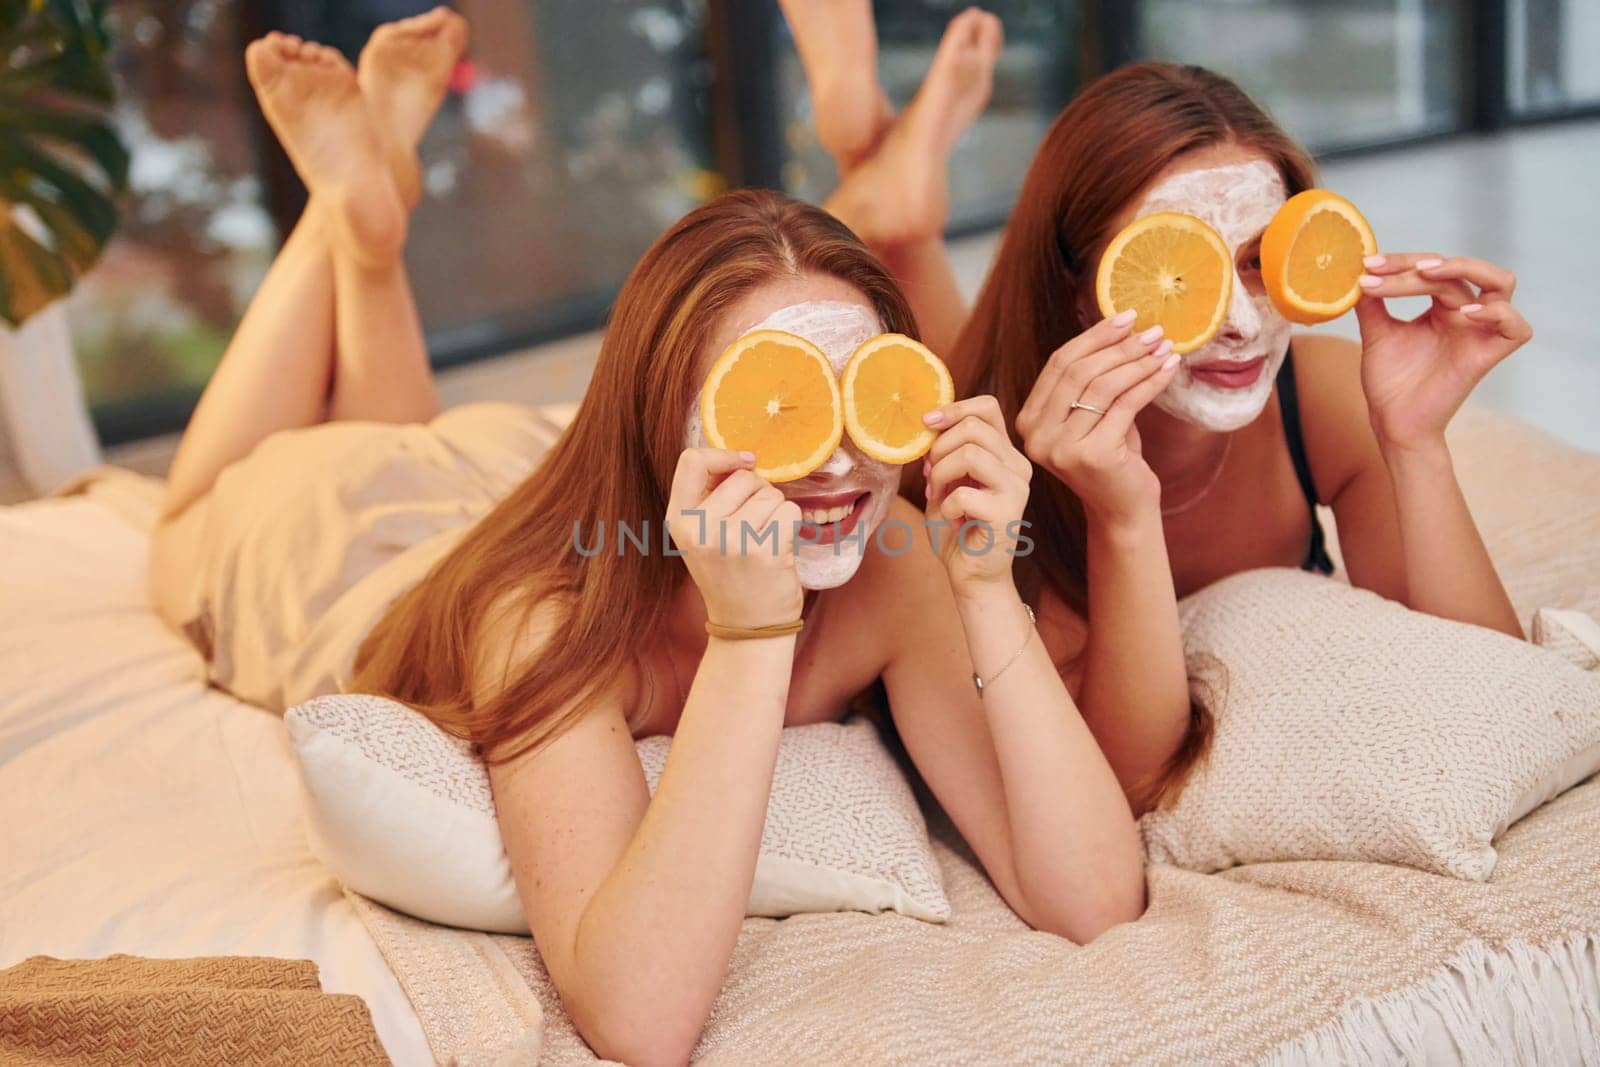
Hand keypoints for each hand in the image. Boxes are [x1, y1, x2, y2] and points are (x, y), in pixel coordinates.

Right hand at [666, 449, 802, 629]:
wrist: (747, 626)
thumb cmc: (730, 574)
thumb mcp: (701, 536)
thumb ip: (711, 497)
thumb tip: (743, 458)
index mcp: (679, 520)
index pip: (692, 461)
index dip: (724, 455)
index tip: (744, 464)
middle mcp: (700, 529)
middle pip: (744, 478)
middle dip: (758, 493)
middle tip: (753, 527)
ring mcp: (732, 540)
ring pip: (771, 494)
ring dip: (776, 512)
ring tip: (764, 541)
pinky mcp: (764, 551)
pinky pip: (789, 512)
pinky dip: (792, 526)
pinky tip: (779, 549)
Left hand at [921, 395, 1032, 593]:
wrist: (973, 576)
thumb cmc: (957, 530)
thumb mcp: (945, 483)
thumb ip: (943, 454)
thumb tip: (929, 426)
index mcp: (1004, 454)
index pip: (988, 407)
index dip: (954, 408)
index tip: (927, 423)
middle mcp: (1017, 466)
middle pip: (973, 427)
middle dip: (938, 447)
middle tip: (930, 474)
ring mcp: (1016, 489)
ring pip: (969, 453)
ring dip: (941, 473)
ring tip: (938, 494)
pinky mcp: (1007, 514)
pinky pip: (964, 494)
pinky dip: (945, 505)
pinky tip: (951, 518)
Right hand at [1014, 311, 1180, 526]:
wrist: (1122, 508)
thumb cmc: (1112, 456)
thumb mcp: (1093, 414)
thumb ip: (1092, 379)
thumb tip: (1120, 325)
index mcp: (1028, 421)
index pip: (1058, 365)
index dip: (1092, 337)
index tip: (1125, 317)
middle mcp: (1036, 435)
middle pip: (1078, 372)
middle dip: (1118, 346)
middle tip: (1151, 331)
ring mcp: (1061, 448)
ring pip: (1102, 387)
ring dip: (1137, 362)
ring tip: (1164, 348)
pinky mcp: (1092, 456)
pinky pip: (1125, 405)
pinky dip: (1150, 383)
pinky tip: (1168, 370)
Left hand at [1354, 253, 1532, 451]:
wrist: (1393, 421)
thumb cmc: (1391, 381)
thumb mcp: (1378, 333)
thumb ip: (1373, 302)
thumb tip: (1362, 272)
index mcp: (1442, 306)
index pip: (1433, 267)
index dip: (1402, 262)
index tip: (1367, 267)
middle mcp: (1465, 314)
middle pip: (1457, 271)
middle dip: (1417, 265)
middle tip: (1381, 270)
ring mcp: (1479, 333)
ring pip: (1501, 283)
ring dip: (1467, 269)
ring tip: (1427, 273)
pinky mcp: (1488, 356)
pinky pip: (1516, 328)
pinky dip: (1497, 314)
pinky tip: (1465, 313)